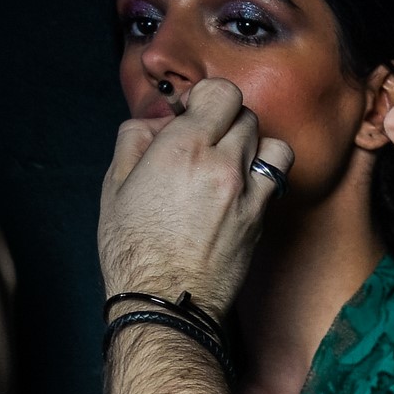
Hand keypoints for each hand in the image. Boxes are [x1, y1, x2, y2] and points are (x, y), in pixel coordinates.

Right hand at [99, 77, 293, 316]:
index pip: (222, 93)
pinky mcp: (262, 220)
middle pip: (246, 115)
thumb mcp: (115, 182)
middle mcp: (222, 165)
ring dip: (255, 145)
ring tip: (232, 160)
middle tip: (205, 139)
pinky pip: (278, 179)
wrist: (166, 300)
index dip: (207, 97)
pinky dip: (265, 174)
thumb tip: (160, 119)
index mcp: (182, 148)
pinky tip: (242, 187)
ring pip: (273, 144)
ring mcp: (248, 194)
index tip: (192, 112)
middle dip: (226, 120)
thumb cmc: (133, 246)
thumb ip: (136, 137)